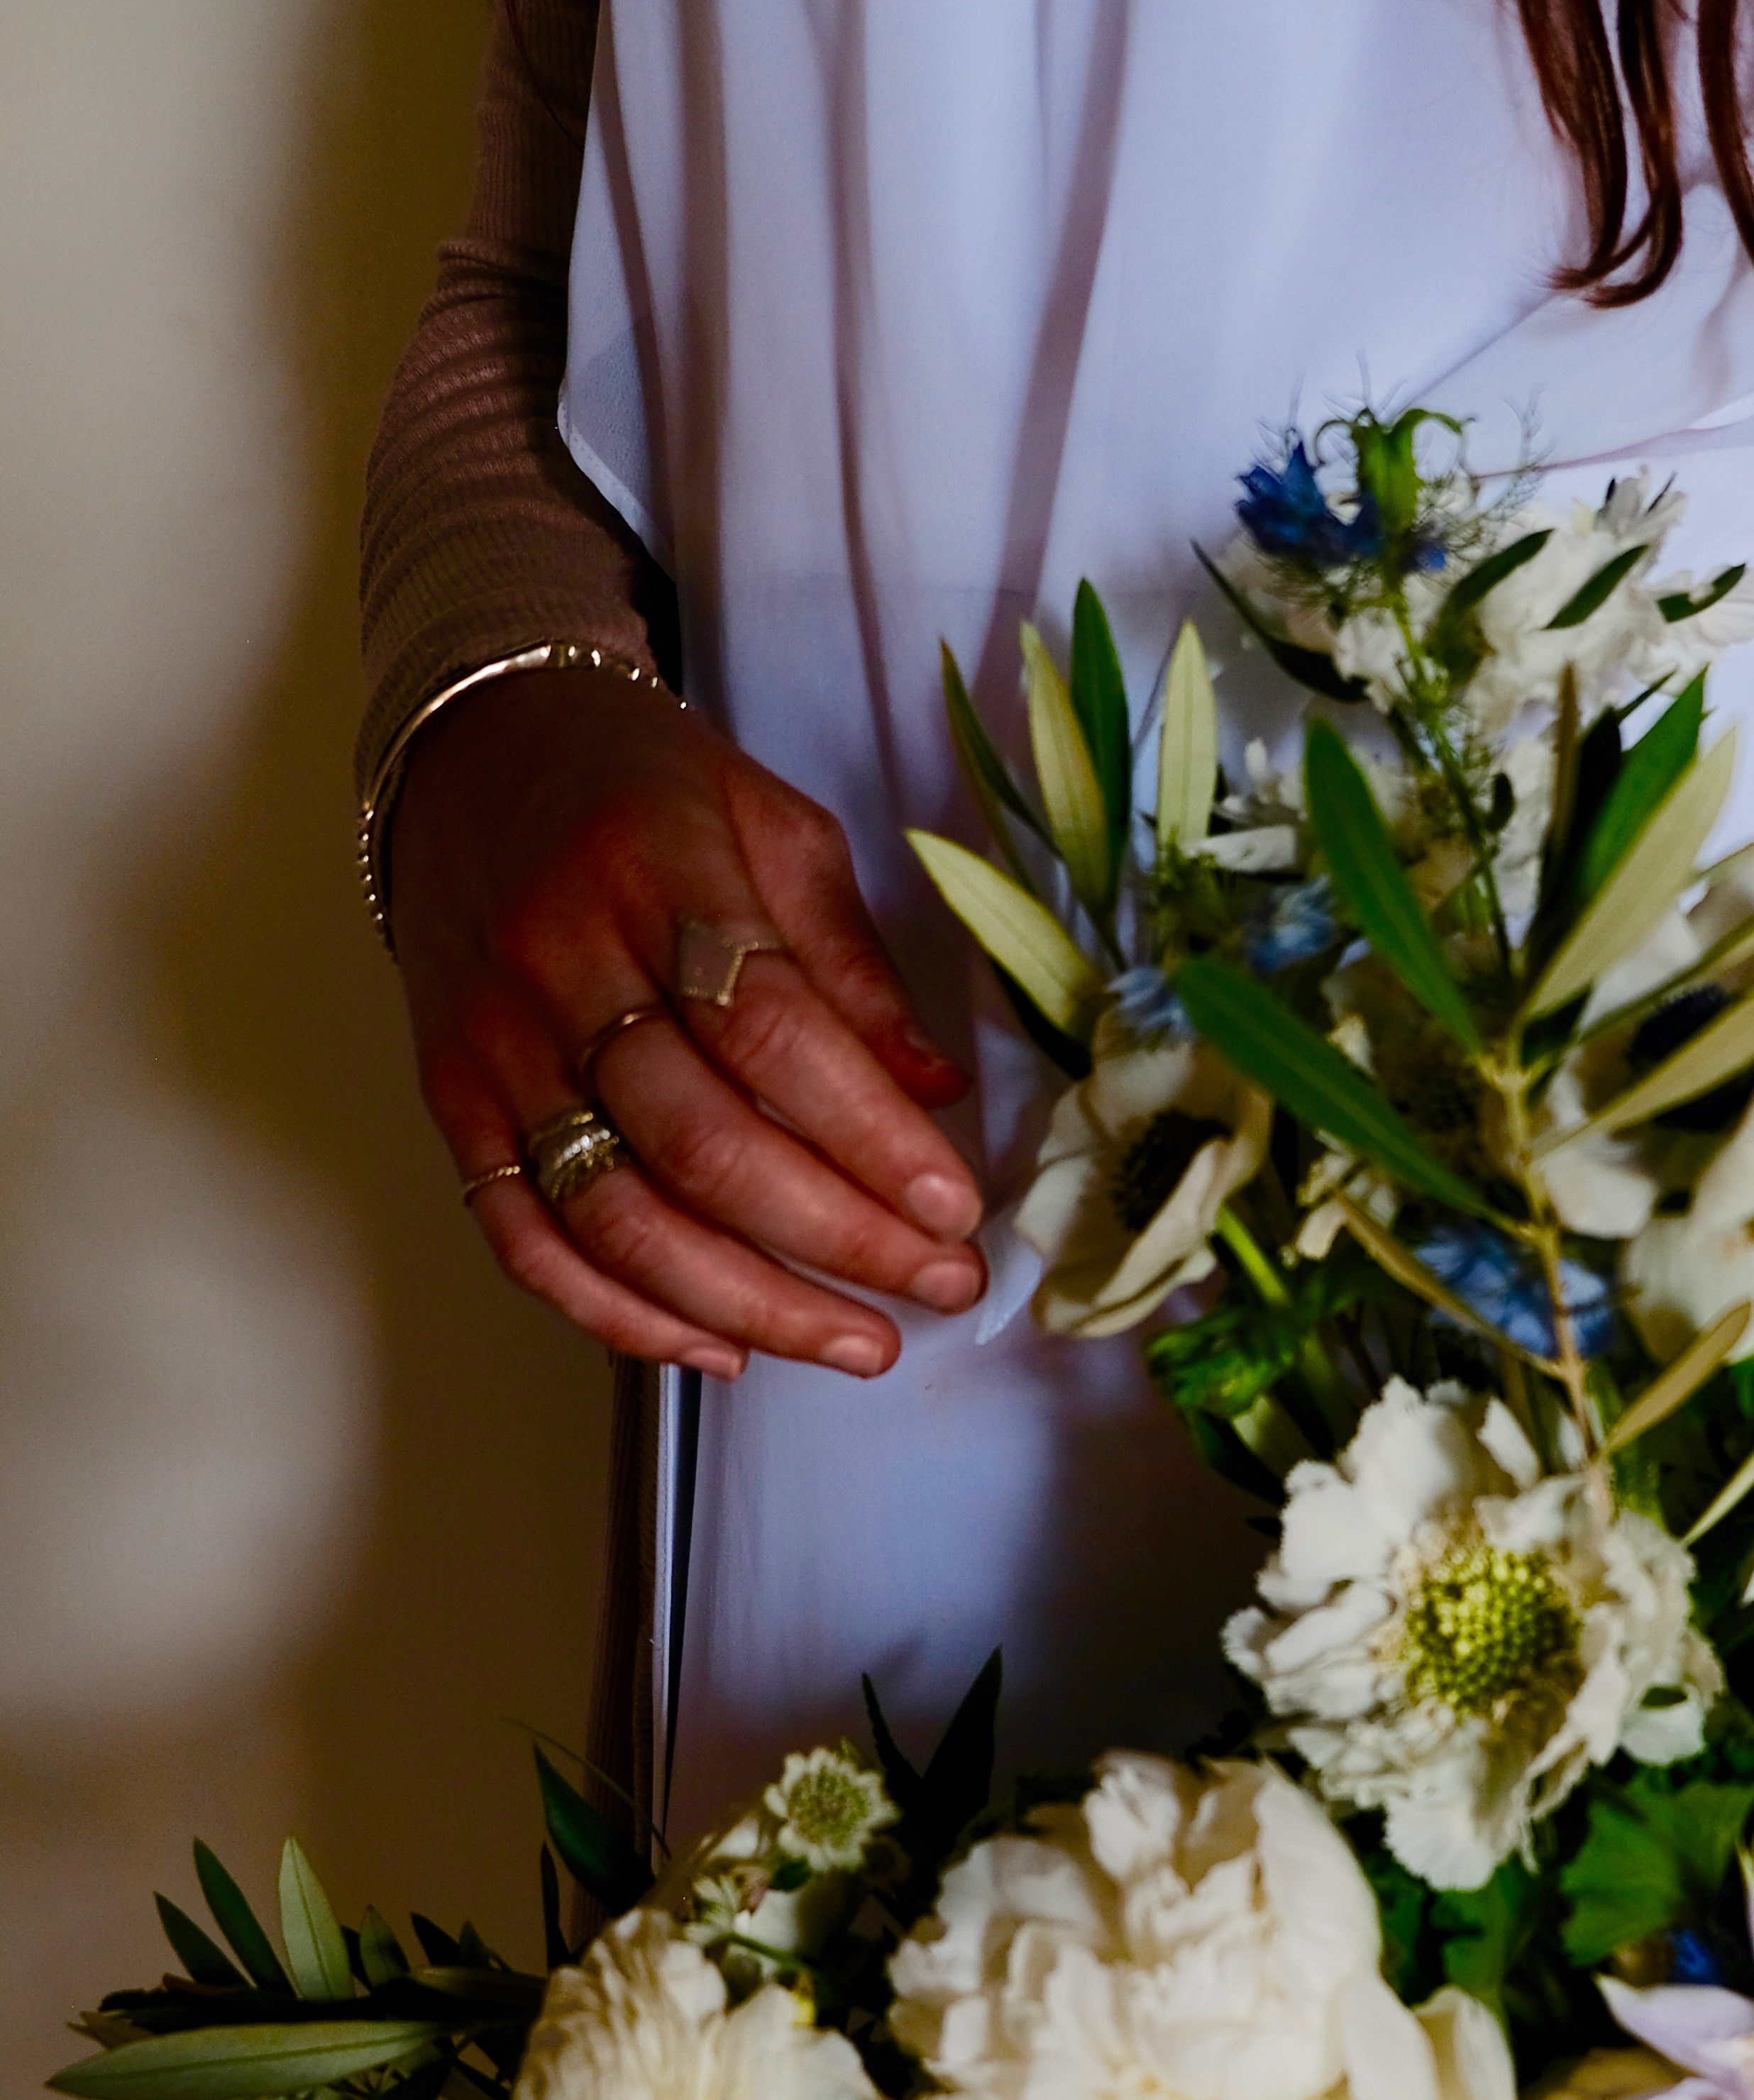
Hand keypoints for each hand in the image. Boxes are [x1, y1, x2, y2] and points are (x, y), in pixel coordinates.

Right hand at [391, 667, 985, 1377]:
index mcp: (656, 875)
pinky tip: (717, 1349)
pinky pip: (526, 1240)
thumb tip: (937, 1091)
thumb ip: (851, 960)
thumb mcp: (772, 825)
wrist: (470, 751)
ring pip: (619, 1217)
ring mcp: (495, 1046)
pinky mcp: (452, 1101)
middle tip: (938, 1287)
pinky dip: (621, 1314)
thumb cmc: (644, 789)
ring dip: (747, 1305)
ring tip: (857, 1344)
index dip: (871, 1136)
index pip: (774, 1035)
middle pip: (703, 1145)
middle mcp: (561, 967)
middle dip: (836, 1239)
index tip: (956, 1206)